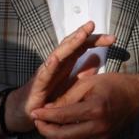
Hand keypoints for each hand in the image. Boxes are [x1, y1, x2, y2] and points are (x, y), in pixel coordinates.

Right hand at [0, 21, 114, 136]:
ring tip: (80, 35)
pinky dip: (50, 65)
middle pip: (70, 45)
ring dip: (69, 44)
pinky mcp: (38, 85)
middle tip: (94, 25)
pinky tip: (56, 58)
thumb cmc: (48, 97)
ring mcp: (46, 72)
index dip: (94, 40)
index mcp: (65, 64)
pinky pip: (44, 74)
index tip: (111, 38)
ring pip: (58, 54)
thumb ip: (82, 73)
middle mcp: (55, 64)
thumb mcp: (70, 85)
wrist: (27, 112)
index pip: (80, 47)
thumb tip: (98, 60)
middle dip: (83, 36)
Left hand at [31, 71, 138, 138]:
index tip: (33, 112)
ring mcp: (101, 136)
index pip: (62, 116)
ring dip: (55, 134)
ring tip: (44, 123)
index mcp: (94, 109)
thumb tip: (48, 108)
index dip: (45, 115)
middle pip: (64, 136)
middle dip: (46, 130)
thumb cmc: (115, 84)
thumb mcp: (89, 83)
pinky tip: (60, 126)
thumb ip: (68, 96)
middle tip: (36, 121)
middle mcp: (98, 127)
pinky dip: (67, 134)